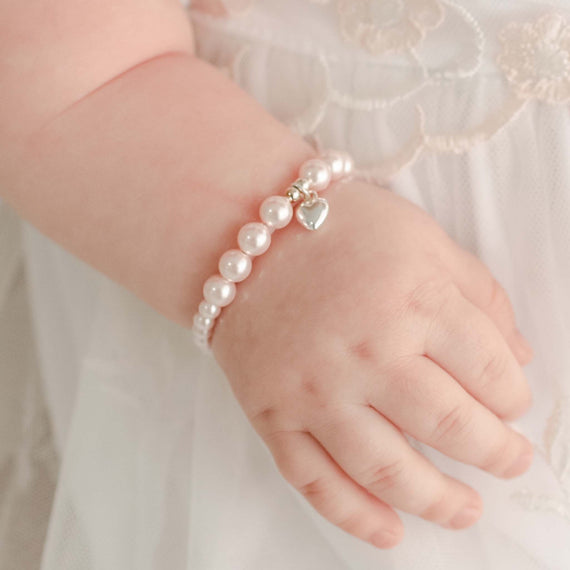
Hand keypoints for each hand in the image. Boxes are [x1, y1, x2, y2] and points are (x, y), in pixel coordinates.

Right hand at [213, 181, 533, 548]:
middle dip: (495, 453)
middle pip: (452, 426)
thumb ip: (479, 294)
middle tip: (509, 462)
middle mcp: (368, 351)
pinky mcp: (273, 414)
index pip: (490, 370)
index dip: (513, 395)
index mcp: (415, 299)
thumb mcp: (422, 238)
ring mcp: (316, 390)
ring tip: (467, 511)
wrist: (243, 233)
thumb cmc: (337, 227)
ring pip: (390, 470)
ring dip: (439, 501)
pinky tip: (390, 534)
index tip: (510, 402)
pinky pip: (315, 481)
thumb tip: (518, 358)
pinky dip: (356, 517)